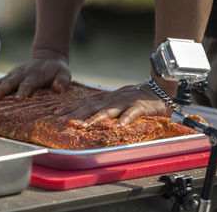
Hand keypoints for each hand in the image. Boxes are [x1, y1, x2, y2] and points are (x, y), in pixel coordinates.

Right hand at [0, 50, 70, 99]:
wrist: (48, 58)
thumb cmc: (57, 70)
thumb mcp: (65, 74)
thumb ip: (63, 82)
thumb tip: (57, 89)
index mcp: (35, 73)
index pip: (29, 83)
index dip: (24, 90)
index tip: (18, 99)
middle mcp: (22, 73)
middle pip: (10, 82)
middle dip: (1, 91)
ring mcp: (13, 74)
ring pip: (0, 81)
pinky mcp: (8, 76)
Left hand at [55, 84, 171, 125]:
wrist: (159, 90)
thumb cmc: (136, 96)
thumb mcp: (116, 97)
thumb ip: (103, 102)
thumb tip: (86, 106)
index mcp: (107, 98)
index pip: (85, 102)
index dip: (71, 107)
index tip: (57, 113)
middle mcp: (113, 99)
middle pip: (91, 106)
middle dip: (75, 113)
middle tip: (61, 120)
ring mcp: (125, 102)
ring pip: (107, 111)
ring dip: (93, 119)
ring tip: (81, 126)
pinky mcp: (139, 107)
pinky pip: (131, 114)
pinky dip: (125, 119)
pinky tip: (118, 127)